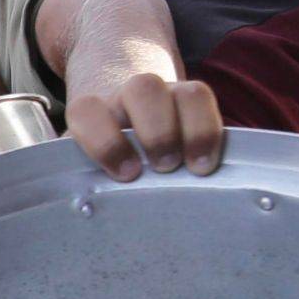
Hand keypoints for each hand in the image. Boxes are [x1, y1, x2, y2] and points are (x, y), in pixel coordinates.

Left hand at [69, 69, 223, 179]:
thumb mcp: (91, 173)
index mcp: (93, 115)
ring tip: (195, 169)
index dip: (105, 141)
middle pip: (143, 89)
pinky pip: (205, 101)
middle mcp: (128, 98)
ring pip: (183, 92)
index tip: (126, 175)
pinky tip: (209, 163)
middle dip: (158, 132)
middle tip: (163, 168)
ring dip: (194, 131)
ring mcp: (163, 94)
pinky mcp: (191, 99)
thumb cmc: (107, 165)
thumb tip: (100, 209)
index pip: (87, 111)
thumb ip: (92, 186)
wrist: (126, 133)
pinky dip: (211, 133)